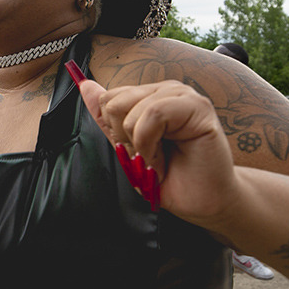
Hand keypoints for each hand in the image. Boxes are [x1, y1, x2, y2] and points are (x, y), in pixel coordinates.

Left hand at [71, 63, 238, 220]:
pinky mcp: (199, 106)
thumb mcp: (128, 148)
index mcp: (149, 97)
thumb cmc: (171, 177)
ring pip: (132, 109)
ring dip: (140, 146)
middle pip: (114, 102)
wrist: (203, 202)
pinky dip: (151, 144)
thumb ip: (107, 119)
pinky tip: (165, 158)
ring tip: (159, 160)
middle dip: (125, 139)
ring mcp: (183, 95)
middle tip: (149, 158)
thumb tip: (85, 86)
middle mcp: (165, 90)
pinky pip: (155, 113)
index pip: (108, 98)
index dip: (116, 132)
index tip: (136, 153)